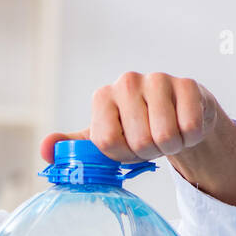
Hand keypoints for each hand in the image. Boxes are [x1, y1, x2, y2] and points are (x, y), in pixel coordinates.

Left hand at [42, 71, 235, 206]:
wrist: (177, 115)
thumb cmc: (136, 129)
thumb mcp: (103, 139)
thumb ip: (73, 146)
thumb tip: (45, 149)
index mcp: (102, 97)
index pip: (108, 143)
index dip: (121, 155)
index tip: (126, 148)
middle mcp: (126, 82)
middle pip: (139, 142)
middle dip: (148, 153)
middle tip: (150, 143)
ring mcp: (158, 79)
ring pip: (165, 136)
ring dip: (170, 147)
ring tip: (167, 135)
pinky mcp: (189, 84)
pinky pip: (190, 128)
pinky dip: (190, 137)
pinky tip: (184, 126)